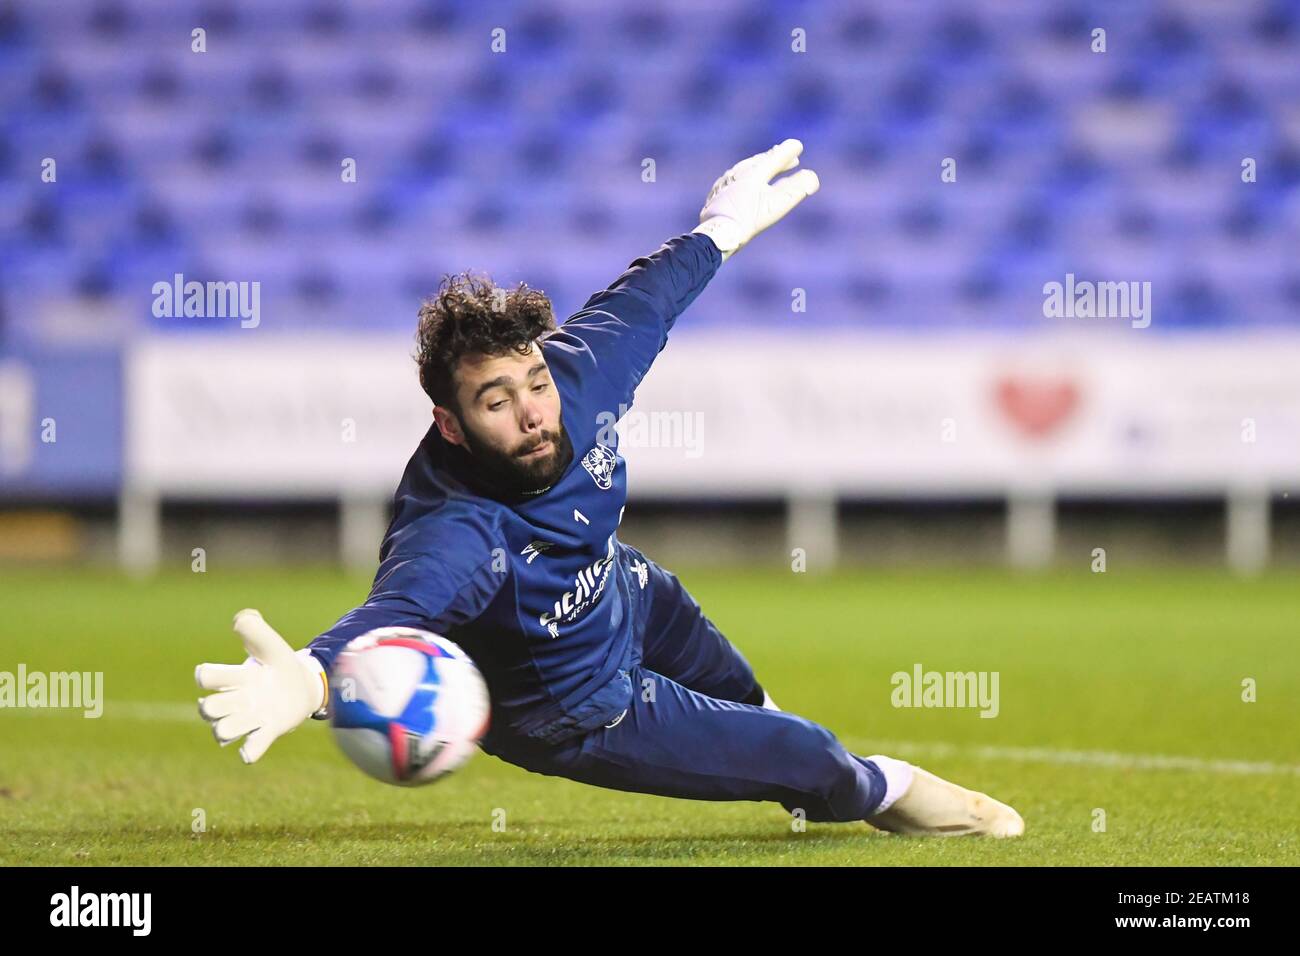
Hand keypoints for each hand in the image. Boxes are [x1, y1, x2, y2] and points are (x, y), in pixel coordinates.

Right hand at [195, 609, 327, 764]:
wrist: (302, 685)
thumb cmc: (278, 663)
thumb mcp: (270, 643)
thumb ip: (255, 629)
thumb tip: (242, 618)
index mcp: (234, 677)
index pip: (207, 678)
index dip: (207, 676)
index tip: (216, 673)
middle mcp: (235, 700)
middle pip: (208, 709)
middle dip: (214, 706)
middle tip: (237, 697)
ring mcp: (249, 719)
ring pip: (223, 732)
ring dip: (231, 727)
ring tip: (251, 717)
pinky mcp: (267, 732)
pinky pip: (251, 748)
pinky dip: (249, 751)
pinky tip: (249, 751)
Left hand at [691, 138, 819, 261]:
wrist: (715, 234)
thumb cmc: (748, 219)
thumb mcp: (777, 205)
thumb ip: (796, 189)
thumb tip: (812, 178)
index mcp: (755, 171)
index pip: (776, 156)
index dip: (788, 151)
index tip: (797, 146)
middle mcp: (739, 171)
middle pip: (761, 161)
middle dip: (777, 159)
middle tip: (789, 159)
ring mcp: (726, 182)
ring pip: (747, 169)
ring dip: (761, 168)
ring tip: (768, 171)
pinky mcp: (717, 193)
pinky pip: (735, 179)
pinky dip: (746, 179)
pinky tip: (745, 186)